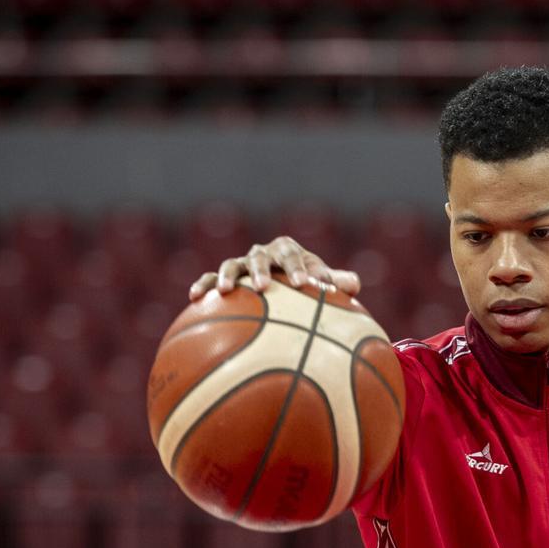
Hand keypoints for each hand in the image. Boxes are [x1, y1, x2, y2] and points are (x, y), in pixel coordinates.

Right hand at [188, 237, 360, 301]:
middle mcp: (262, 254)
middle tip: (265, 287)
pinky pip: (209, 279)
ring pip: (231, 264)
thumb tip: (354, 285)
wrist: (281, 283)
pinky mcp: (224, 278)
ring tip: (224, 291)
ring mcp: (241, 265)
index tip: (304, 285)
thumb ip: (337, 282)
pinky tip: (194, 297)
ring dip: (226, 275)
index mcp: (287, 250)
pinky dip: (202, 284)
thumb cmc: (304, 284)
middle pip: (260, 257)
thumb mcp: (320, 281)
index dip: (297, 268)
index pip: (292, 255)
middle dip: (262, 270)